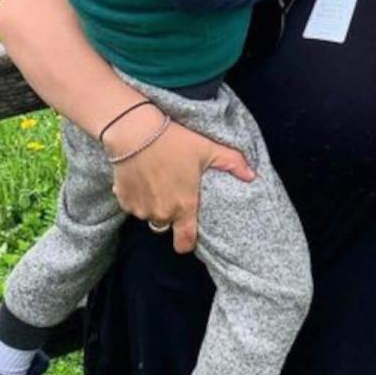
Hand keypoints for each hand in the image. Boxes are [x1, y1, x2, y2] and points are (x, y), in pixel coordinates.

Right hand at [107, 108, 253, 253]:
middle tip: (173, 189)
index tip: (188, 231)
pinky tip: (141, 176)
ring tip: (156, 179)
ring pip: (149, 214)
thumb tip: (253, 175)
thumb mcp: (207, 149)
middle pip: (166, 224)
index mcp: (184, 207)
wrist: (134, 131)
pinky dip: (136, 195)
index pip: (185, 243)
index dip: (187, 242)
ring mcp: (139, 209)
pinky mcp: (122, 200)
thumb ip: (232, 163)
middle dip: (170, 212)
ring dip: (152, 203)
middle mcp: (161, 213)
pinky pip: (132, 205)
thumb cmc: (173, 141)